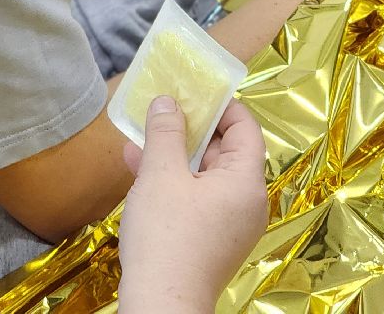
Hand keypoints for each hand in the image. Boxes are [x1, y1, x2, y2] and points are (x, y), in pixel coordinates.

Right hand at [118, 98, 268, 313]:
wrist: (161, 305)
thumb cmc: (167, 239)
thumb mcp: (160, 175)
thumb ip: (165, 133)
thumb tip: (168, 102)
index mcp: (245, 182)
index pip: (245, 129)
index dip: (222, 105)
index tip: (195, 90)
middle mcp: (245, 203)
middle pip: (224, 151)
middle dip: (190, 129)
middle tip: (164, 108)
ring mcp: (228, 225)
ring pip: (204, 176)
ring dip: (174, 154)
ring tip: (142, 135)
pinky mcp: (209, 240)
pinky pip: (195, 198)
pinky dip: (172, 182)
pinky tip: (138, 169)